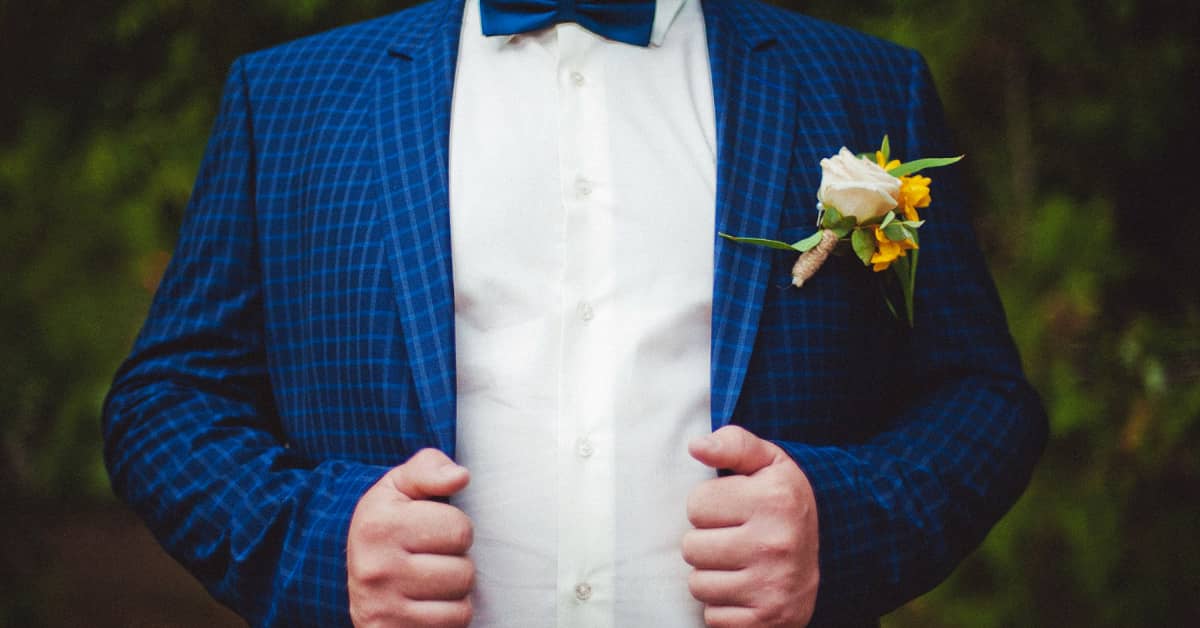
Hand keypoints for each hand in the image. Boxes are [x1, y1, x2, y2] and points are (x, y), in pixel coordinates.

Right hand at [347, 449, 474, 626]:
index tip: (431, 530)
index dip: (455, 528)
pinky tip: (427, 603)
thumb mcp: (399, 486)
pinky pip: (453, 625)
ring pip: (461, 603)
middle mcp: (376, 568)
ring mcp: (382, 607)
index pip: (459, 529)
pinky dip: (449, 616)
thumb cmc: (389, 523)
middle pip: (464, 570)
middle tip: (430, 557)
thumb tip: (460, 476)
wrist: (356, 574)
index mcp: (378, 525)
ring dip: (454, 591)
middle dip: (456, 561)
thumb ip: (429, 469)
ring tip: (429, 580)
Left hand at [683, 426, 819, 626]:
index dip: (709, 505)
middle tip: (735, 538)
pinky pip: (712, 617)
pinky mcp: (768, 620)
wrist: (836, 553)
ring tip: (739, 563)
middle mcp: (775, 543)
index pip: (696, 504)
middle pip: (691, 547)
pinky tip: (745, 589)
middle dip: (707, 541)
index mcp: (774, 499)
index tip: (734, 508)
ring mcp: (773, 585)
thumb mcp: (768, 462)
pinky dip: (723, 606)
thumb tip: (696, 446)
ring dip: (712, 575)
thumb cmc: (784, 502)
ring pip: (698, 584)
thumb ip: (733, 443)